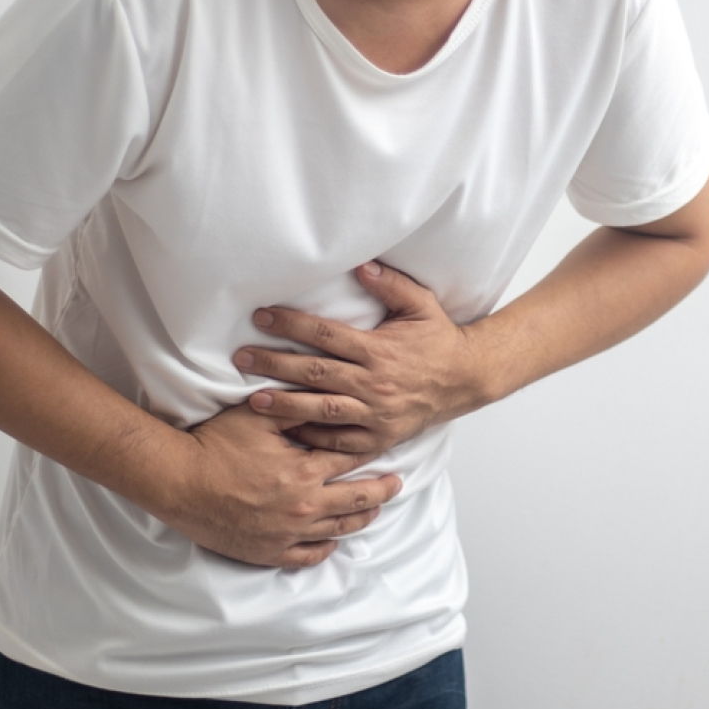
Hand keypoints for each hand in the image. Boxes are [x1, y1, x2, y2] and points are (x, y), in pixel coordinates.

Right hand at [163, 402, 401, 568]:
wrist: (178, 482)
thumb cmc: (215, 444)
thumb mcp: (259, 416)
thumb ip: (295, 407)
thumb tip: (323, 397)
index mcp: (305, 472)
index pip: (351, 460)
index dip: (369, 451)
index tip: (385, 447)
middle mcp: (304, 507)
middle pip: (357, 500)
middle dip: (381, 490)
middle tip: (396, 484)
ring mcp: (288, 533)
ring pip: (338, 530)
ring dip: (361, 519)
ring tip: (374, 510)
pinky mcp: (268, 552)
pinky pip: (308, 556)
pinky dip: (325, 548)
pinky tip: (334, 541)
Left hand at [232, 262, 490, 454]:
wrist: (466, 379)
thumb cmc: (439, 340)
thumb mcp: (422, 305)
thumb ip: (391, 284)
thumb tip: (360, 266)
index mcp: (379, 350)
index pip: (326, 334)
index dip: (291, 324)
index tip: (262, 317)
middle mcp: (374, 383)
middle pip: (315, 373)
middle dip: (275, 365)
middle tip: (241, 359)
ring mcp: (376, 414)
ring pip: (322, 410)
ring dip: (286, 406)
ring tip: (253, 402)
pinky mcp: (380, 437)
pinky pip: (341, 442)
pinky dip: (314, 438)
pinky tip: (288, 433)